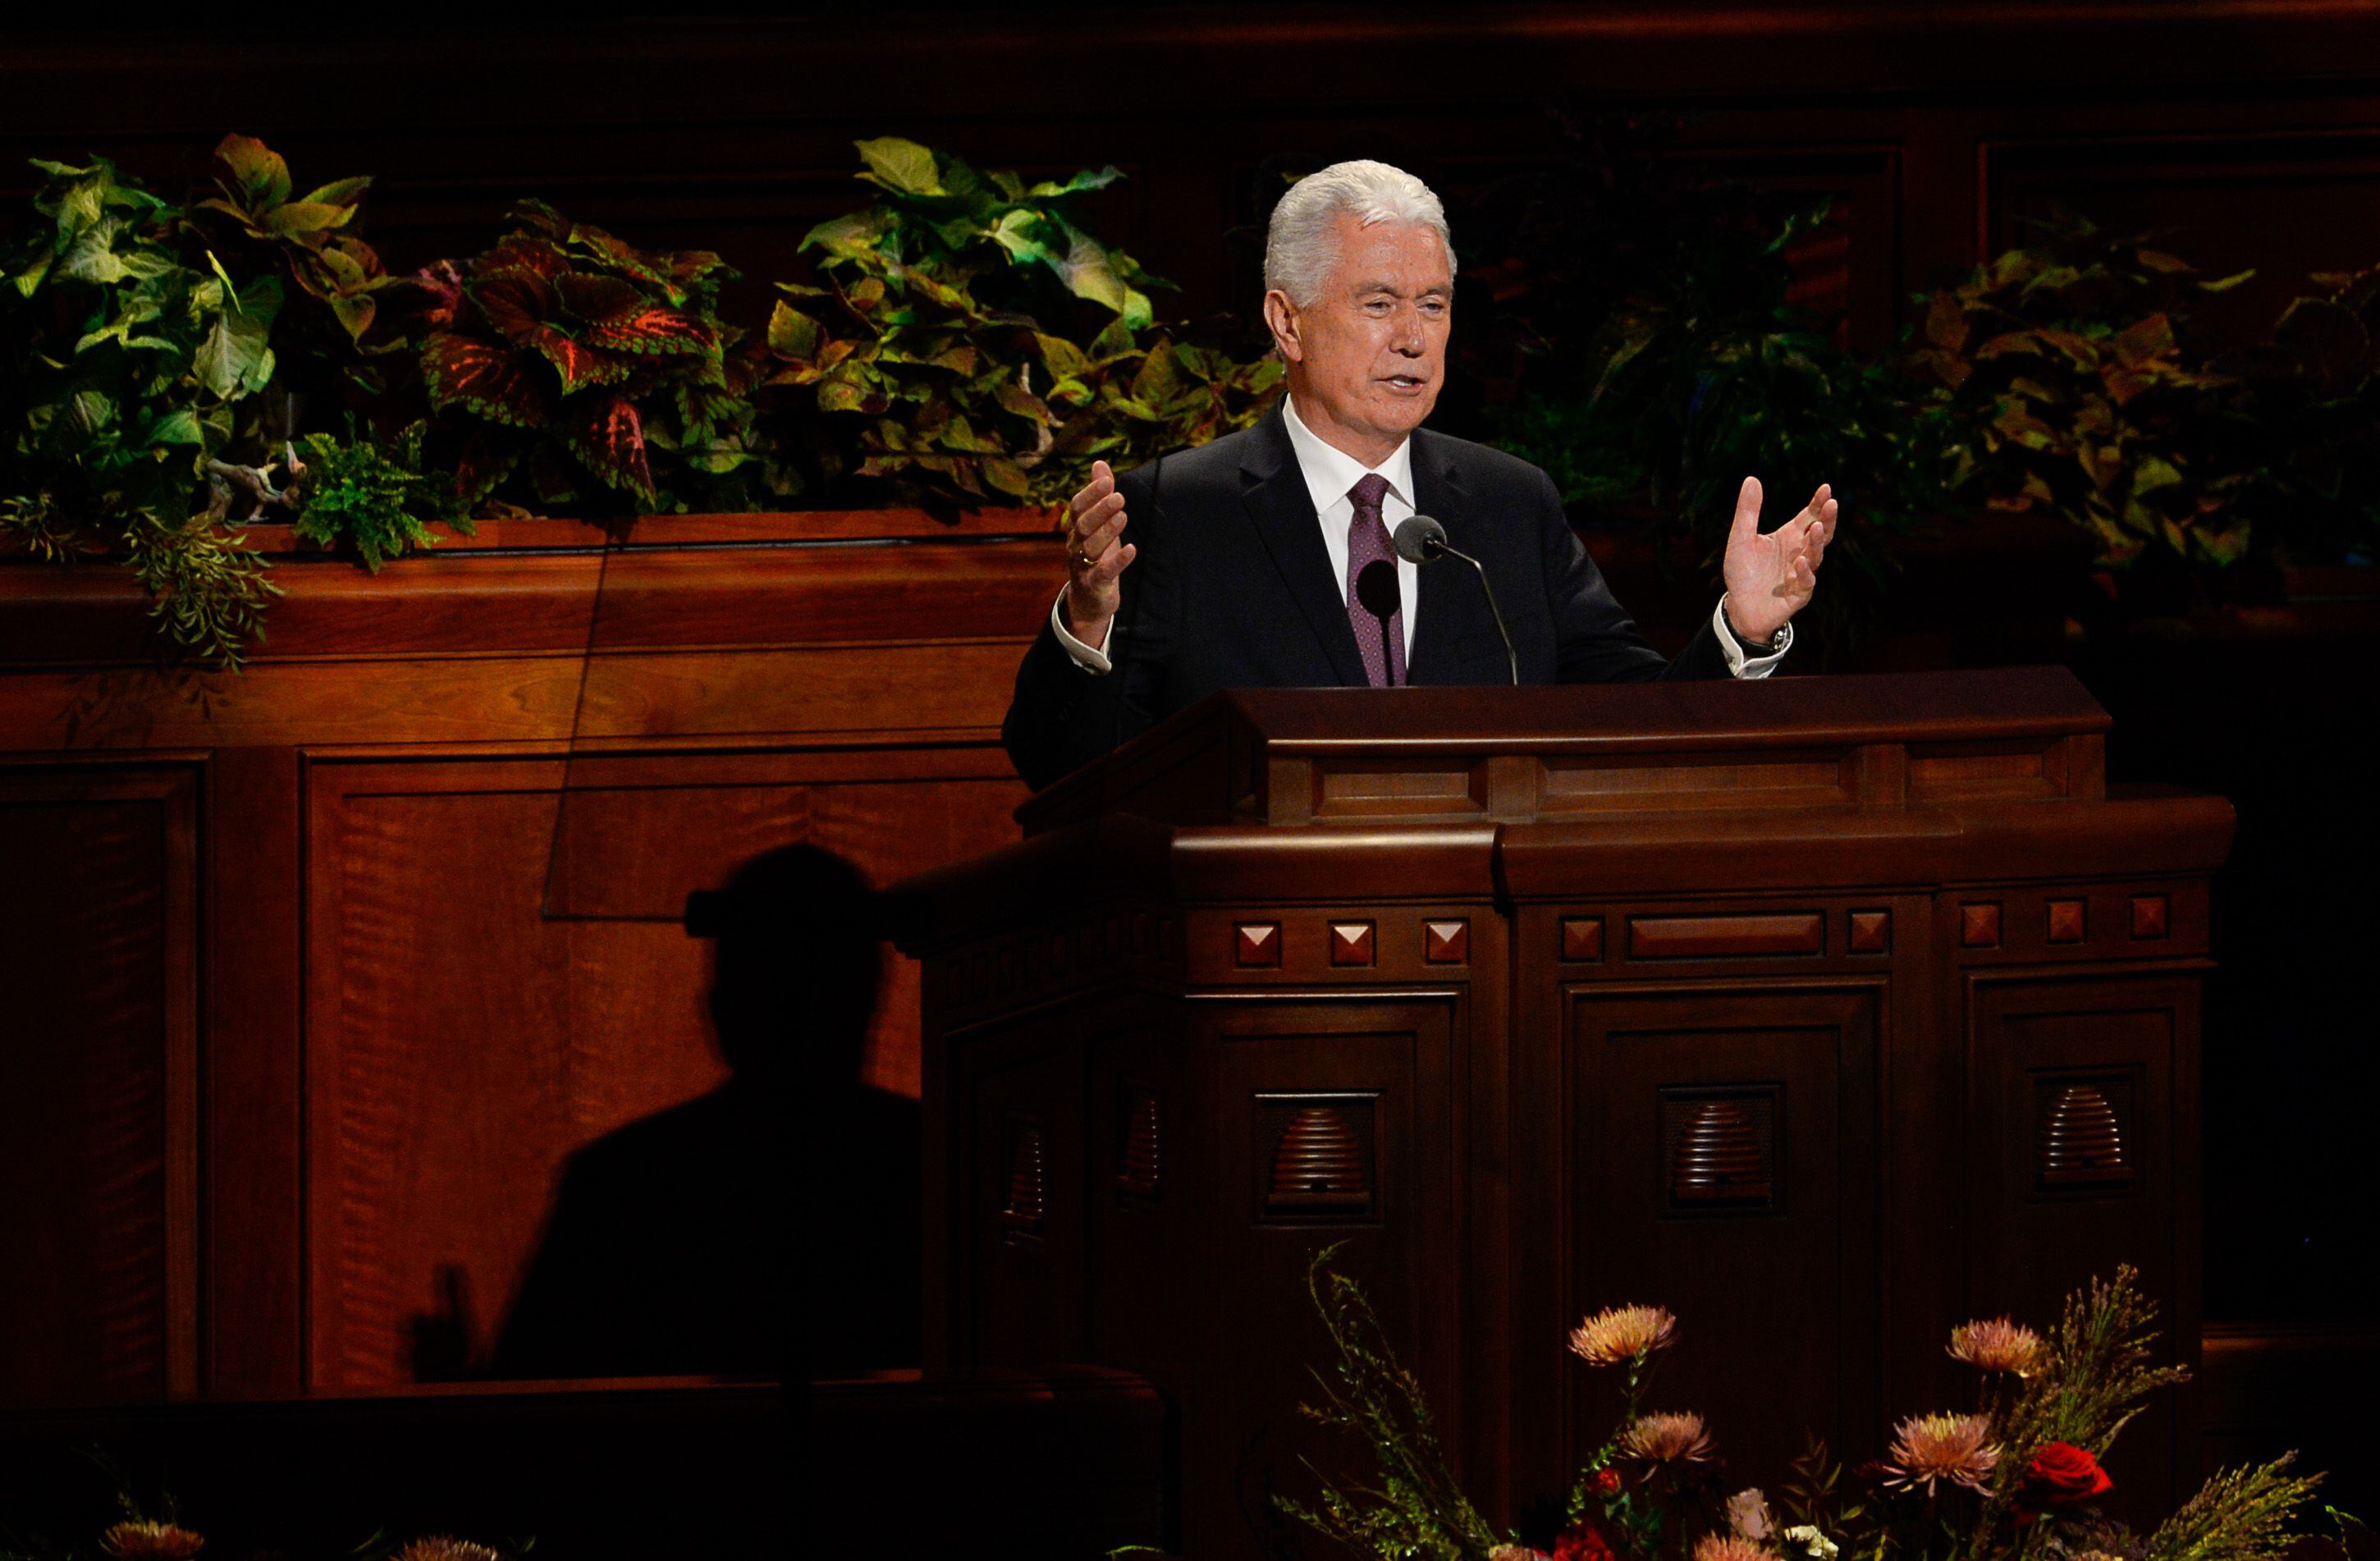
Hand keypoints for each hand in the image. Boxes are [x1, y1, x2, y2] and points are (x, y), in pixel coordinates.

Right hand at [1061, 459, 1136, 649]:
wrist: (1089, 598)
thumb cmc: (1095, 554)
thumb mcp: (1097, 523)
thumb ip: (1098, 494)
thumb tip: (1099, 463)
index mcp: (1075, 528)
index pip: (1077, 507)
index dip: (1090, 494)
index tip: (1107, 481)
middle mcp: (1075, 545)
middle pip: (1083, 525)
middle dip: (1100, 510)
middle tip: (1119, 497)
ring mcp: (1083, 565)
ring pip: (1091, 547)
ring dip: (1107, 531)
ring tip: (1123, 517)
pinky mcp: (1095, 584)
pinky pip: (1105, 572)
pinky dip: (1117, 561)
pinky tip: (1131, 549)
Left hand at [1721, 476, 1836, 644]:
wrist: (1739, 607)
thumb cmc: (1743, 572)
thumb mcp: (1741, 538)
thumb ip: (1748, 511)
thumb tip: (1752, 479)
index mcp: (1789, 537)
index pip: (1809, 516)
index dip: (1818, 503)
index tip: (1826, 488)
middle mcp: (1800, 552)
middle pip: (1820, 533)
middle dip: (1827, 519)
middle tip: (1832, 504)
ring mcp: (1802, 573)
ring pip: (1815, 556)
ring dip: (1817, 542)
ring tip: (1816, 528)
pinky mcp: (1799, 594)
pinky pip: (1807, 582)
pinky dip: (1805, 572)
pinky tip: (1801, 561)